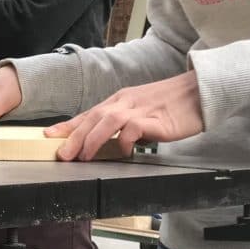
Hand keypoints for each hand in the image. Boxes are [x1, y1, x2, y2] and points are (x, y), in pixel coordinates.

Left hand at [45, 70, 204, 159]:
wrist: (200, 92)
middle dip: (73, 136)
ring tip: (83, 157)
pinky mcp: (156, 119)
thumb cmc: (172, 104)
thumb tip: (107, 142)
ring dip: (92, 139)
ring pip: (107, 120)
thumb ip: (123, 124)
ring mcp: (139, 109)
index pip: (88, 113)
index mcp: (119, 100)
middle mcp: (125, 102)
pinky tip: (123, 151)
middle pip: (92, 117)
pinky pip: (133, 128)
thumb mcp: (141, 112)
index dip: (67, 125)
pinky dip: (124, 140)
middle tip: (61, 154)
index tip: (49, 136)